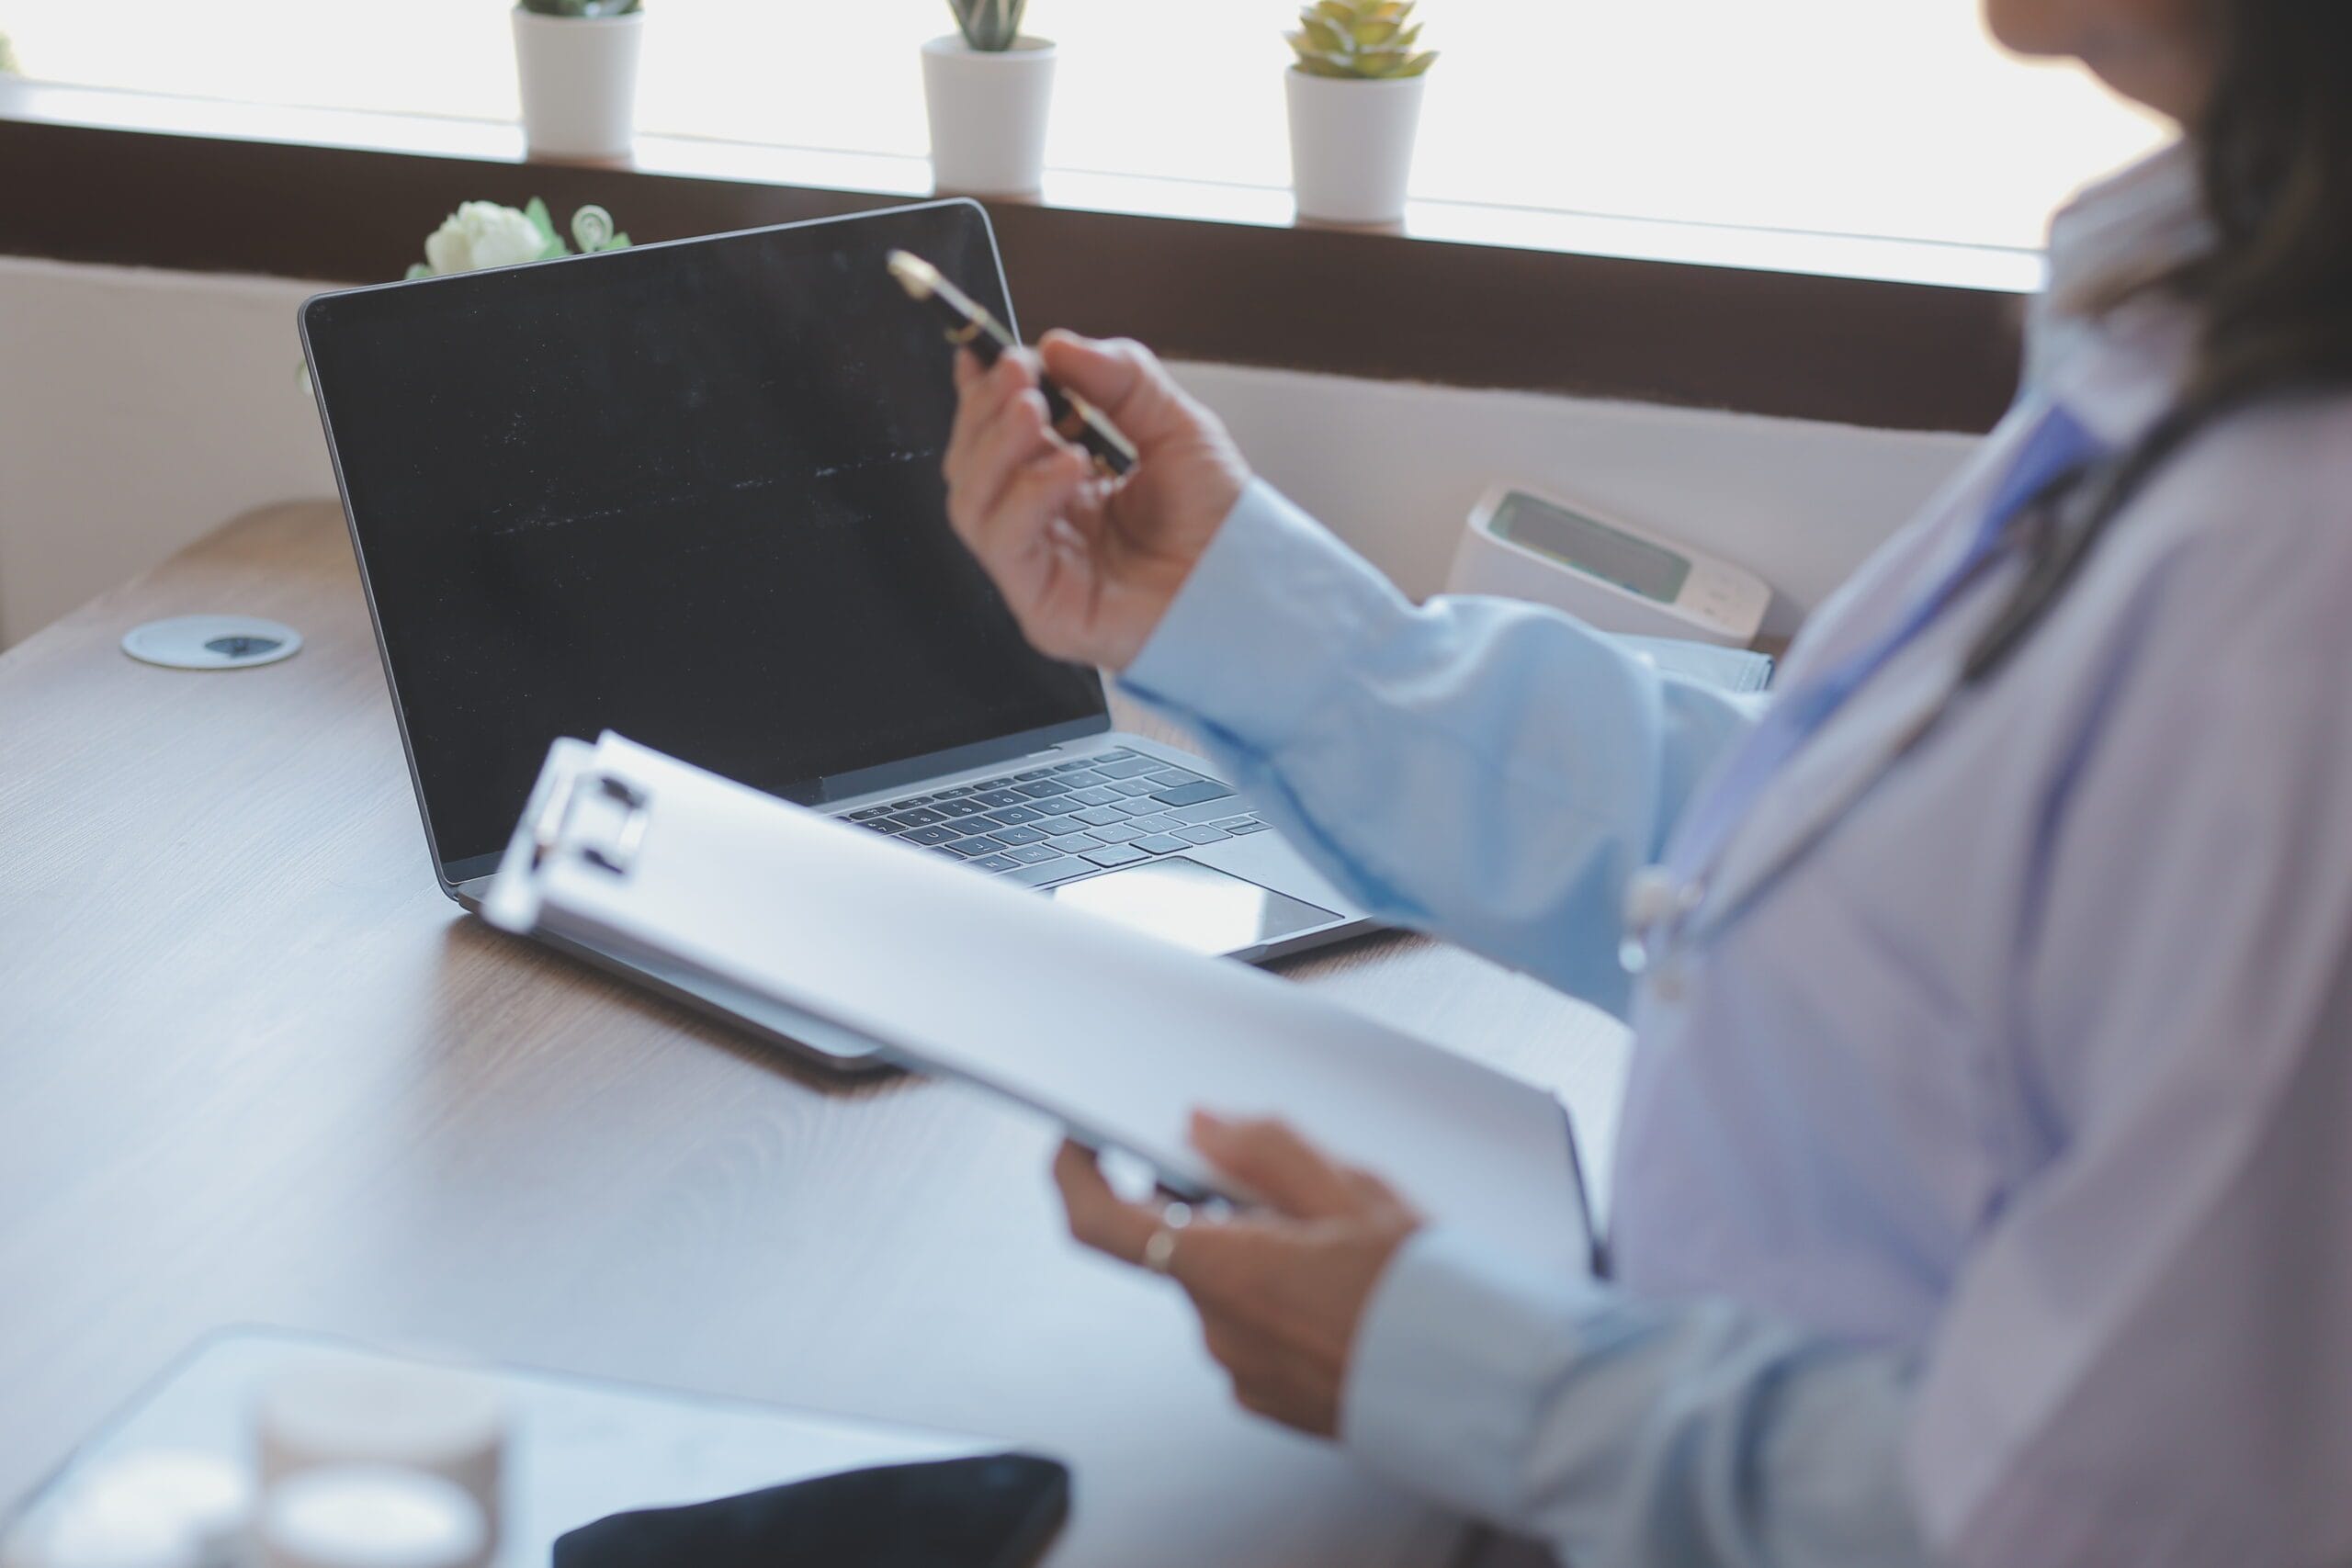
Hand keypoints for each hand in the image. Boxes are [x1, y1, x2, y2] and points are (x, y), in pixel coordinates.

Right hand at [942, 332, 1251, 670]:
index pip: (997, 433)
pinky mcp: (1044, 610)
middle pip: (971, 464)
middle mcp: (1041, 525)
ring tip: (1038, 412)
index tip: (987, 351)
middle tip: (1020, 375)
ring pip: (972, 503)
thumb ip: (1124, 381)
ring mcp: (1038, 569)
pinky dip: (1025, 497)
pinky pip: (1004, 546)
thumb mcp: (1179, 427)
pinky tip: (1068, 468)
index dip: (981, 392)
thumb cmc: (1222, 525)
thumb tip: (1057, 344)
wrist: (1256, 590)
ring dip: (996, 448)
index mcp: (1062, 483)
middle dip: (987, 411)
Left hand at [1053, 1112, 1422, 1435]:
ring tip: (1334, 1242)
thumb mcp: (1353, 1193)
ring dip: (1254, 1252)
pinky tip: (1333, 1290)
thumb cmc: (1426, 1296)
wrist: (1476, 1388)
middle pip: (1180, 1241)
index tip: (1080, 1141)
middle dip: (1215, 1205)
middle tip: (1282, 1185)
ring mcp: (1239, 1369)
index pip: (1099, 1221)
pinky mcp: (1266, 1397)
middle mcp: (1218, 1326)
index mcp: (1225, 1269)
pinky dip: (1273, 1298)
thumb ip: (1265, 1151)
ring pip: (1220, 1283)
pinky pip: (1246, 1328)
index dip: (1076, 1173)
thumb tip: (1203, 1125)